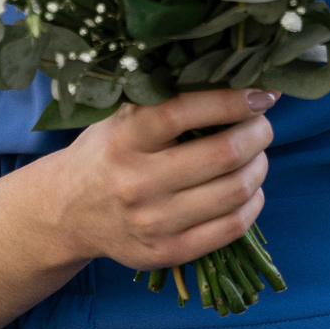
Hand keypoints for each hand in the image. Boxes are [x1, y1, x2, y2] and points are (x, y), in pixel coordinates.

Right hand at [34, 88, 275, 270]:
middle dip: (257, 133)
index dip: (231, 100)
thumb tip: (232, 76)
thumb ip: (163, 99)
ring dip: (259, 167)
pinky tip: (250, 189)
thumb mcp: (119, 118)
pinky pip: (231, 227)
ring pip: (234, 191)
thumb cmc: (106, 153)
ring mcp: (153, 222)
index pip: (183, 112)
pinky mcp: (167, 252)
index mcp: (124, 139)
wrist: (67, 213)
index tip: (261, 94)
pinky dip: (252, 203)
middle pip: (222, 154)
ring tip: (257, 154)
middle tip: (262, 124)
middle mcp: (137, 182)